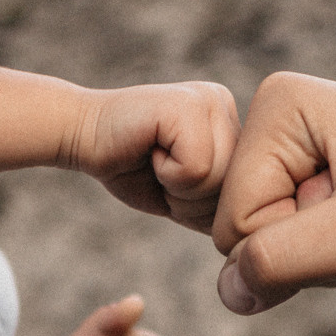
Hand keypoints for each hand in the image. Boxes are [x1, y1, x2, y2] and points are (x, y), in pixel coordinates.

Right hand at [68, 82, 237, 232]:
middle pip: (236, 188)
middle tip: (160, 171)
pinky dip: (168, 174)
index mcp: (231, 124)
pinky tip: (149, 151)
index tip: (170, 179)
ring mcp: (209, 101)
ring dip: (179, 188)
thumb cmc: (131, 169)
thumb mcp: (187, 195)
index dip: (203, 204)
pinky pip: (197, 169)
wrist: (81, 136)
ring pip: (218, 180)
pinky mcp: (188, 105)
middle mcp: (226, 106)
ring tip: (155, 160)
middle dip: (193, 199)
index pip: (245, 191)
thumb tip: (254, 234)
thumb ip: (223, 205)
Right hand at [211, 72, 335, 312]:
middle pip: (244, 228)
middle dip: (308, 248)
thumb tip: (227, 291)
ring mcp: (299, 144)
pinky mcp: (318, 172)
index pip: (235, 221)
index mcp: (280, 104)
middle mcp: (280, 114)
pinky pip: (295, 236)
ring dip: (326, 253)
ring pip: (270, 238)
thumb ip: (282, 262)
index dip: (296, 244)